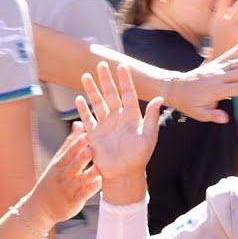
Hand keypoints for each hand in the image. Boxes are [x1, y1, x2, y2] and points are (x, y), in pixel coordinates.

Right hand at [19, 124, 101, 227]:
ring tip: (99, 167)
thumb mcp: (58, 160)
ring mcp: (68, 188)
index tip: (88, 133)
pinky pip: (83, 194)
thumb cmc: (53, 180)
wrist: (41, 207)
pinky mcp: (74, 200)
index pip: (69, 151)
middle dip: (82, 156)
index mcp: (59, 164)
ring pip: (79, 179)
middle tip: (93, 147)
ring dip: (89, 173)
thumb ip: (70, 143)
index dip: (78, 143)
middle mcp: (63, 175)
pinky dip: (90, 189)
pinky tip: (99, 183)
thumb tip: (79, 124)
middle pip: (73, 164)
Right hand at [78, 62, 163, 182]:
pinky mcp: (94, 135)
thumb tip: (158, 98)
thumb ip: (151, 117)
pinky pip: (87, 119)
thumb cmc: (139, 157)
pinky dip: (82, 109)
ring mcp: (105, 125)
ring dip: (92, 90)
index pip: (128, 93)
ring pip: (97, 103)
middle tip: (101, 63)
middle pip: (111, 94)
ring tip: (85, 76)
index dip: (124, 80)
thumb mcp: (148, 136)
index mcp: (132, 117)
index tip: (121, 66)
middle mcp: (118, 118)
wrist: (124, 174)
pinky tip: (78, 98)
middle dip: (106, 79)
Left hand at [166, 41, 237, 123]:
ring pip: (236, 62)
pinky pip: (227, 55)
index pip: (237, 89)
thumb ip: (212, 115)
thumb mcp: (198, 114)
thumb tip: (225, 119)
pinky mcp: (214, 64)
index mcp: (216, 91)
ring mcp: (216, 69)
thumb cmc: (188, 103)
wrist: (176, 88)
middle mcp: (218, 78)